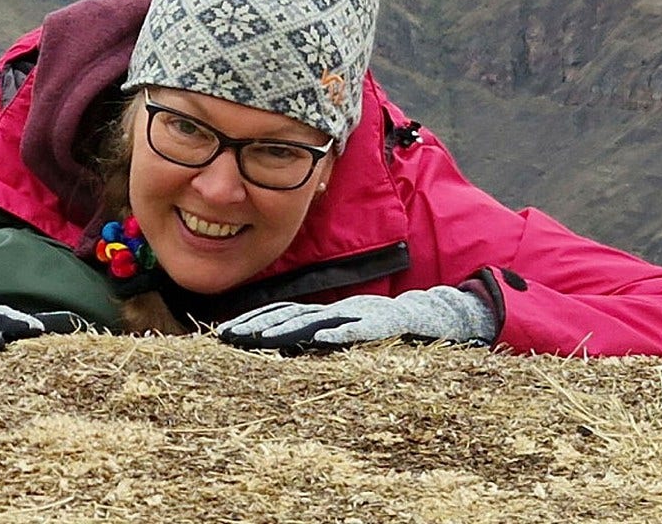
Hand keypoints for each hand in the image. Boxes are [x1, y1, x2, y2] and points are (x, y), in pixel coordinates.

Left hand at [216, 285, 496, 353]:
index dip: (252, 322)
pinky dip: (339, 333)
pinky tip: (319, 339)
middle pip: (289, 315)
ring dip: (287, 329)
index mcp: (326, 312)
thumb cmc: (387, 329)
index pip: (280, 313)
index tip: (223, 334)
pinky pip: (359, 328)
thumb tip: (281, 351)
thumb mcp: (346, 332)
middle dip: (256, 325)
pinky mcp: (385, 323)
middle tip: (226, 337)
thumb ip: (317, 337)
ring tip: (260, 338)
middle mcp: (336, 309)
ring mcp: (359, 314)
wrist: (438, 317)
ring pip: (317, 320)